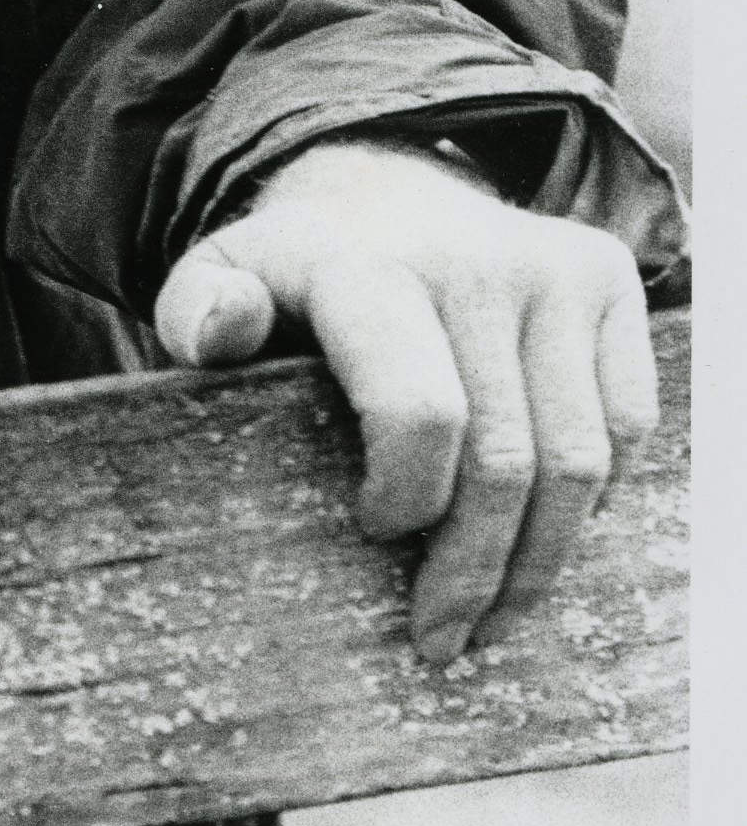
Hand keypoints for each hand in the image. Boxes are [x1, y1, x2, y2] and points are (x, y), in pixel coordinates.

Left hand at [154, 135, 656, 661]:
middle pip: (505, 462)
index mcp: (369, 264)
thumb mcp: (222, 279)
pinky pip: (627, 423)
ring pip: (580, 461)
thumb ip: (197, 311)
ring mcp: (549, 265)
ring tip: (498, 614)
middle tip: (444, 636)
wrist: (382, 189)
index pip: (421, 413)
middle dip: (475, 572)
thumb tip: (222, 329)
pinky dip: (597, 496)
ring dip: (542, 560)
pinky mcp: (605, 274)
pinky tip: (545, 530)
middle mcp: (474, 258)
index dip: (407, 497)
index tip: (373, 530)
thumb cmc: (298, 271)